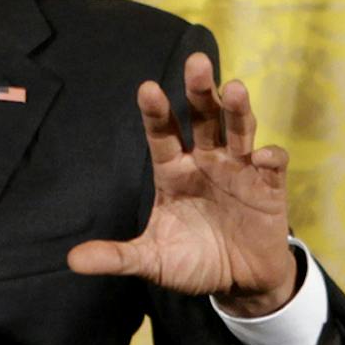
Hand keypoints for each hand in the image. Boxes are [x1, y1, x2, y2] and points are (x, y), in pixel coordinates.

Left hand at [67, 52, 299, 316]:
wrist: (238, 282)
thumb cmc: (193, 262)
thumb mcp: (152, 261)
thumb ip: (117, 257)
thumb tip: (72, 260)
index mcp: (173, 171)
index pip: (162, 134)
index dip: (156, 112)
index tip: (146, 88)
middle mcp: (206, 160)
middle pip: (202, 117)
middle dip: (200, 90)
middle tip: (196, 62)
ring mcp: (239, 169)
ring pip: (238, 129)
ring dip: (237, 109)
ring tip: (234, 88)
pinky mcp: (269, 187)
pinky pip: (272, 164)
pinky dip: (269, 156)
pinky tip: (261, 156)